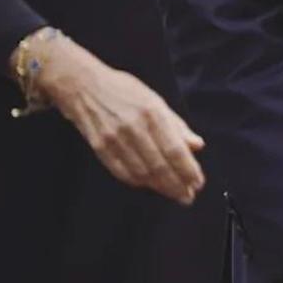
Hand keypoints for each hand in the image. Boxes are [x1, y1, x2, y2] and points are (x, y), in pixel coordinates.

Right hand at [36, 36, 204, 204]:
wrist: (84, 86)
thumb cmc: (125, 91)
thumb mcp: (156, 100)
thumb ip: (177, 125)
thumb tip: (197, 146)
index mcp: (152, 113)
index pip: (174, 149)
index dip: (188, 170)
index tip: (198, 182)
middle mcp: (134, 128)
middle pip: (159, 165)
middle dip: (176, 185)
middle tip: (188, 196)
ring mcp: (115, 139)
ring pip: (142, 172)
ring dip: (160, 187)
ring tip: (173, 193)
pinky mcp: (100, 148)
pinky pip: (122, 172)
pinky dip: (139, 182)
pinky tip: (150, 186)